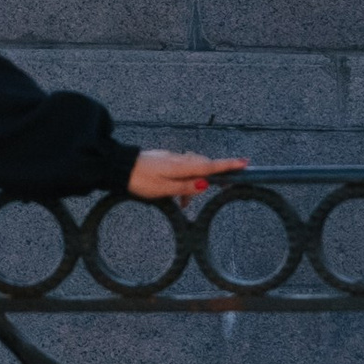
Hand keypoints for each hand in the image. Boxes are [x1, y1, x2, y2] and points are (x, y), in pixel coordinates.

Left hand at [126, 151, 246, 203]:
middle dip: (210, 180)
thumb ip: (185, 187)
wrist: (117, 166)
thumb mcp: (163, 188)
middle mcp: (179, 160)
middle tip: (215, 191)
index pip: (210, 166)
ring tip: (182, 203)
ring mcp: (171, 159)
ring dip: (192, 186)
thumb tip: (206, 184)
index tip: (246, 163)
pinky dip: (182, 183)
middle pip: (203, 168)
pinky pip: (180, 171)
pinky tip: (174, 195)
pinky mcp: (164, 161)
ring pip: (191, 171)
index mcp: (181, 166)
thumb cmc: (139, 179)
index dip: (228, 165)